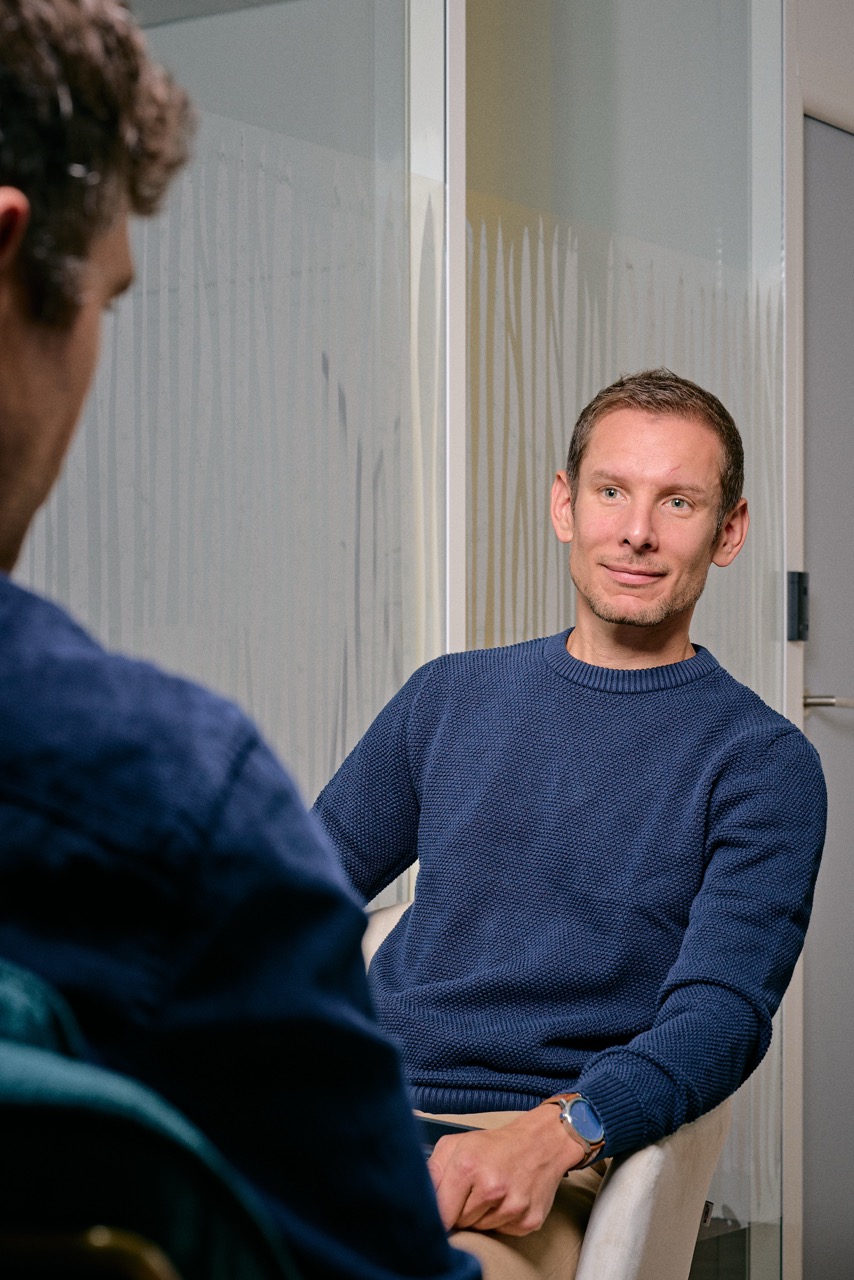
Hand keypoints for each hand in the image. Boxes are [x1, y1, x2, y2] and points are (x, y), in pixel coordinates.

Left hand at [427, 1103, 584, 1235]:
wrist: (541, 1142)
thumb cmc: (494, 1145)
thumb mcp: (456, 1144)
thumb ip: (432, 1169)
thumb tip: (416, 1197)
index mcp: (468, 1165)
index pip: (441, 1214)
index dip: (438, 1214)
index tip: (440, 1211)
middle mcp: (492, 1187)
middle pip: (460, 1222)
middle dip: (461, 1210)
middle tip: (473, 1189)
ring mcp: (513, 1206)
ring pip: (480, 1229)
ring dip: (481, 1215)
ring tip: (491, 1191)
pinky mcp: (529, 1220)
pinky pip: (502, 1231)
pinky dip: (501, 1219)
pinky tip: (507, 1198)